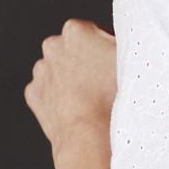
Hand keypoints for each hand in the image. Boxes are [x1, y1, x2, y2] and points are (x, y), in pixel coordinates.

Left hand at [24, 19, 118, 168]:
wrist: (91, 138)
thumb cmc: (115, 97)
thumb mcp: (132, 59)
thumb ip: (128, 40)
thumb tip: (134, 33)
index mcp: (76, 29)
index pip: (97, 32)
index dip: (109, 49)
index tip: (118, 66)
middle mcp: (52, 45)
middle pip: (76, 50)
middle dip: (88, 62)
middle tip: (107, 83)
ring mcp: (41, 71)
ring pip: (61, 70)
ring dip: (74, 79)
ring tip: (94, 98)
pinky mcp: (34, 94)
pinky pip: (50, 92)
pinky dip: (61, 98)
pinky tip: (78, 108)